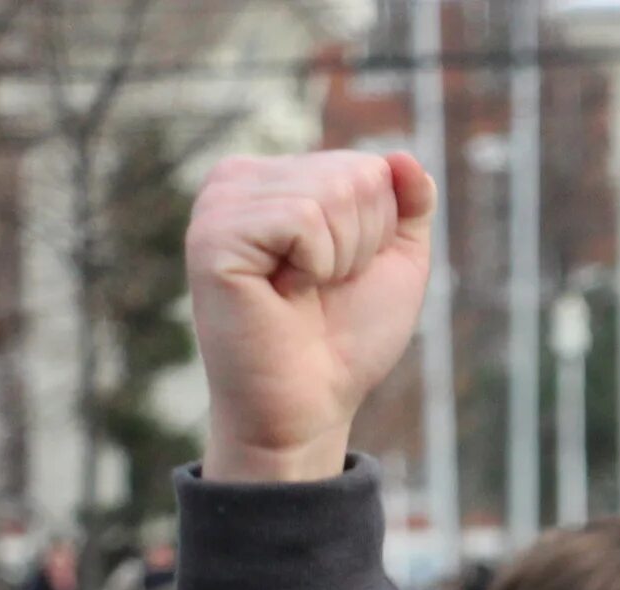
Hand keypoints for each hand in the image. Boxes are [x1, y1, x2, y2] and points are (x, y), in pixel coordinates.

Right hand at [187, 150, 437, 483]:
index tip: (338, 275)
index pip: (368, 166)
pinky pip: (302, 219)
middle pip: (353, 174)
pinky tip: (281, 292)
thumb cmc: (346, 338)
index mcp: (277, 177)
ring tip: (300, 291)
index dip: (377, 232)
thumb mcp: (394, 262)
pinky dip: (315, 265)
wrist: (312, 403)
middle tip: (319, 288)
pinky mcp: (213, 235)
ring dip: (338, 258)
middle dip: (360, 243)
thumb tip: (404, 156)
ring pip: (332, 193)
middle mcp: (240, 180)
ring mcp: (219, 204)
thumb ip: (407, 204)